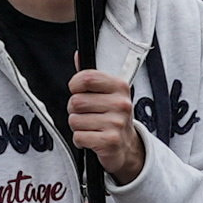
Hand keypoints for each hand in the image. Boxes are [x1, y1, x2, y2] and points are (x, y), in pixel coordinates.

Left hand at [63, 63, 143, 184]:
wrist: (127, 146)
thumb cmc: (113, 117)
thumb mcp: (107, 93)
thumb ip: (90, 76)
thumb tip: (78, 55)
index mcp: (120, 87)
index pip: (86, 78)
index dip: (75, 85)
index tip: (77, 90)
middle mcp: (121, 104)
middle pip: (76, 101)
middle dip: (74, 110)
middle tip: (87, 114)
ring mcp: (117, 123)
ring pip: (75, 120)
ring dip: (77, 126)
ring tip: (91, 127)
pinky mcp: (110, 141)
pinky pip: (78, 136)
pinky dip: (80, 140)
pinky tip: (92, 138)